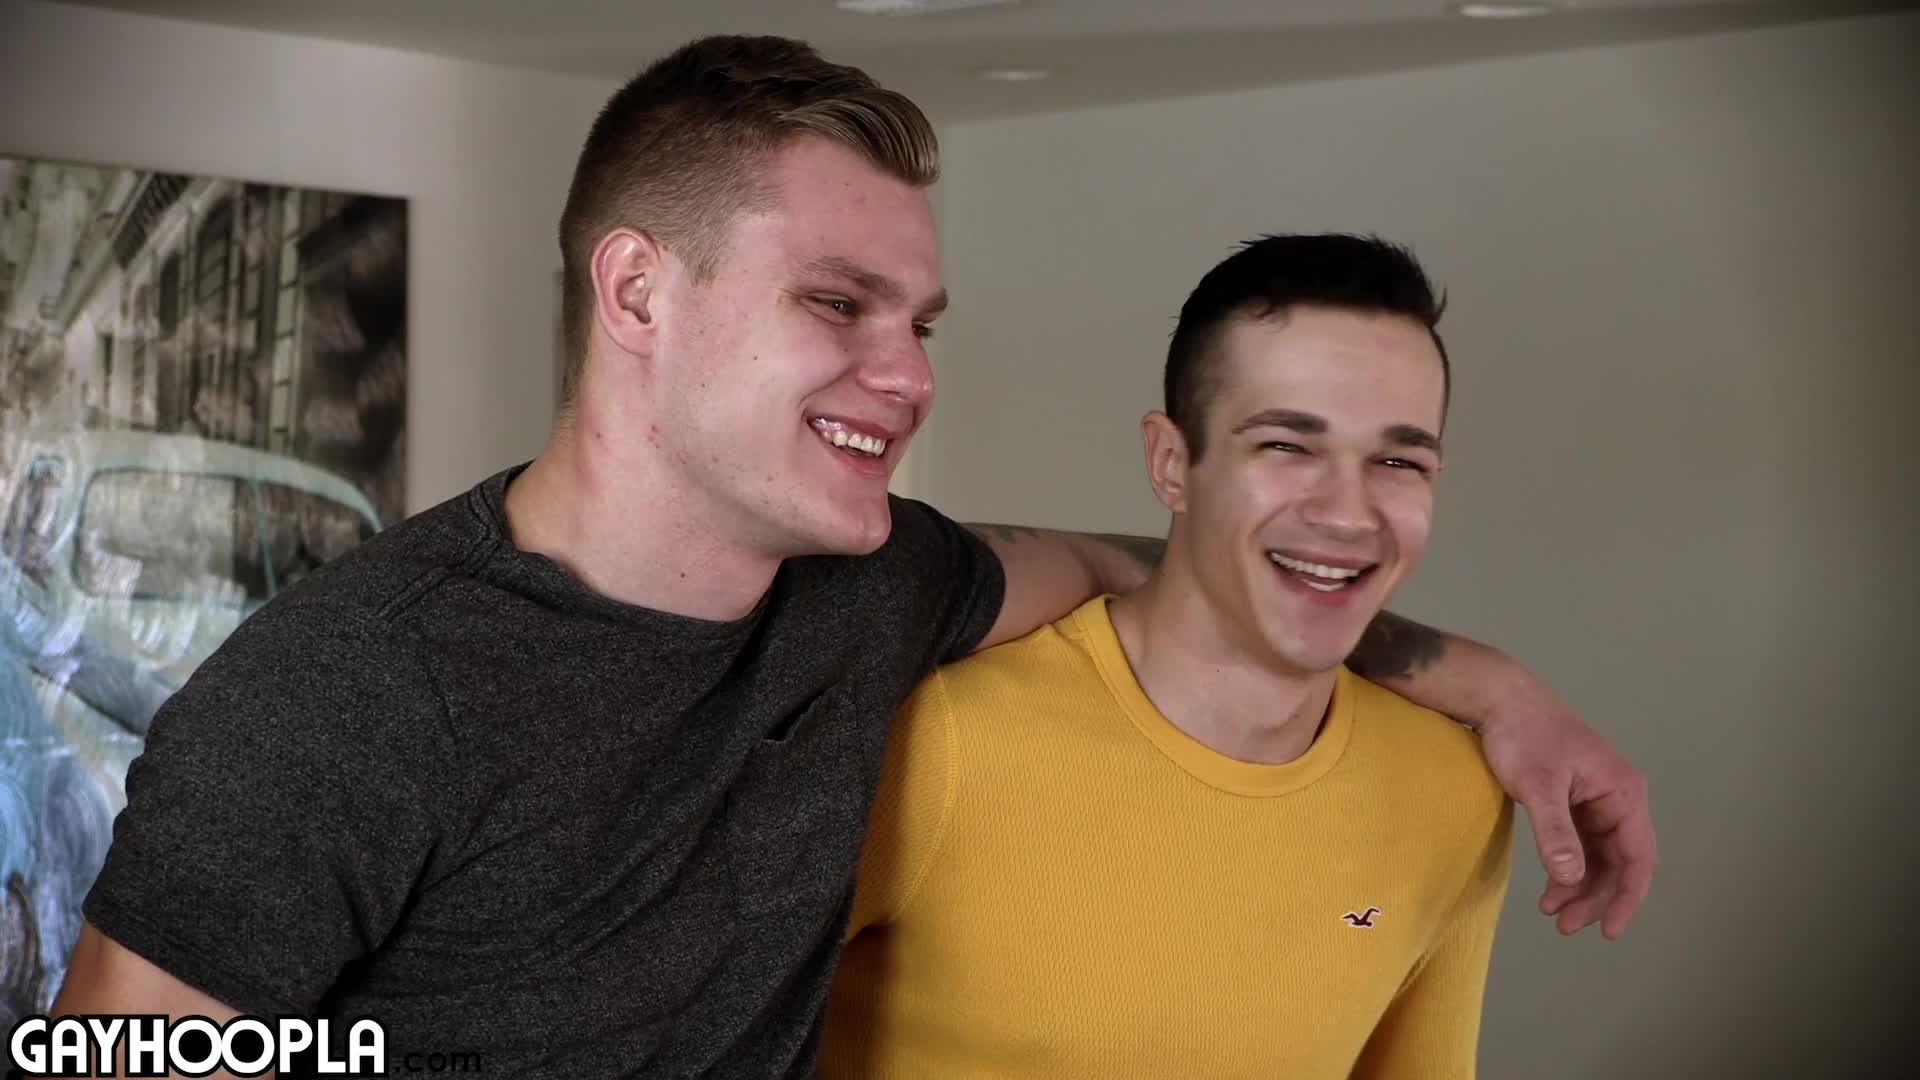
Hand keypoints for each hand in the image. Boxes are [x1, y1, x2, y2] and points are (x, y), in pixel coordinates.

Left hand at [1477, 676, 1656, 939]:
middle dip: (1596, 898)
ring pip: (1599, 859)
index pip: (1638, 858)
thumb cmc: (1523, 735)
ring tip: (1553, 915)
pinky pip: (1581, 846)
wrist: (1500, 700)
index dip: (1627, 898)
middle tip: (1566, 927)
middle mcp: (1619, 799)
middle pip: (1620, 864)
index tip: (1609, 929)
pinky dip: (1568, 869)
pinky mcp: (1575, 803)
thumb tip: (1571, 877)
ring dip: (1580, 888)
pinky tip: (1550, 891)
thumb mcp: (1539, 786)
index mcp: (1624, 793)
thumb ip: (1556, 833)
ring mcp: (1597, 802)